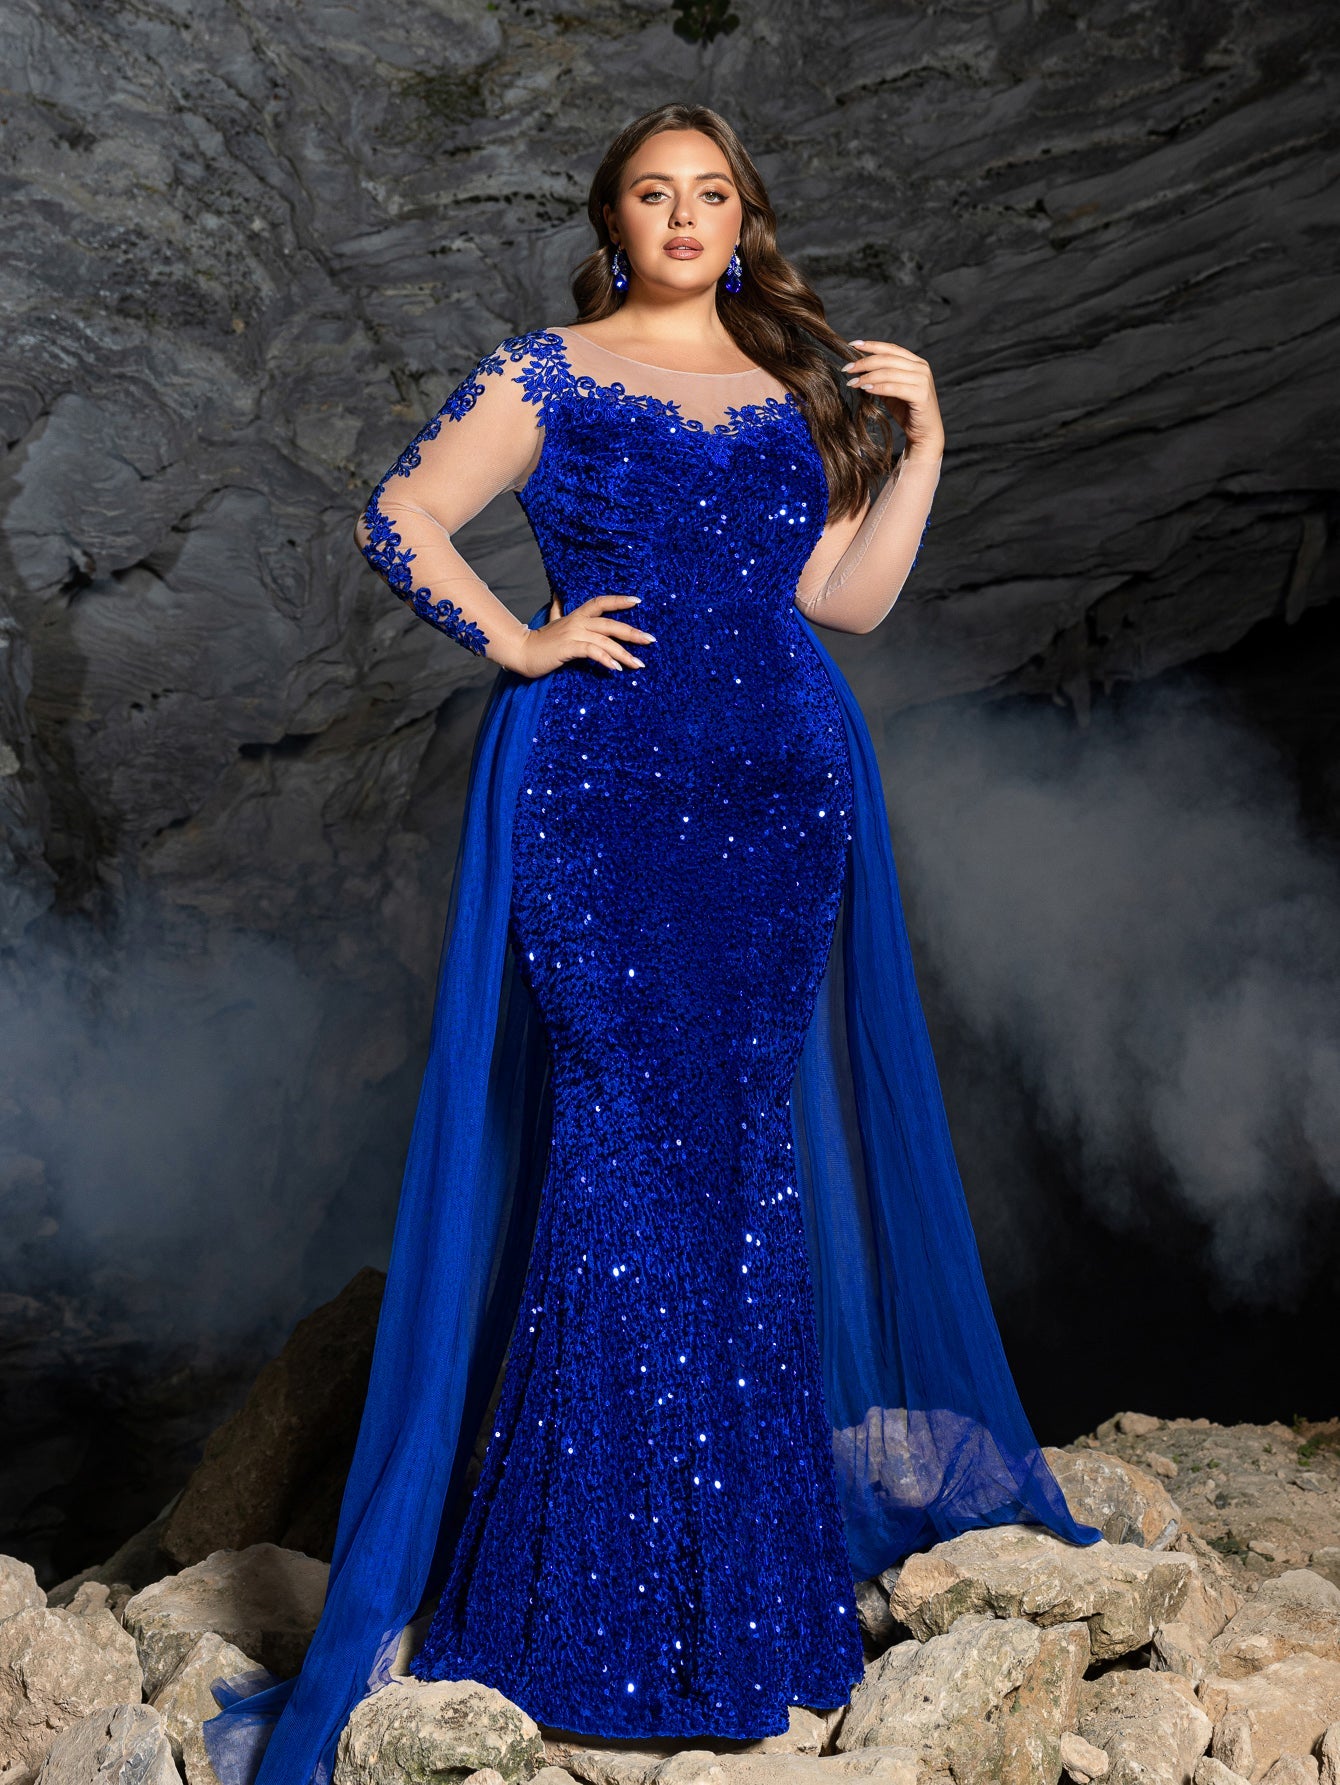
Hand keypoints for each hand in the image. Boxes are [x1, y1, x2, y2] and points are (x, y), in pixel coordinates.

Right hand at [513, 593, 655, 679]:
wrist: (521, 652)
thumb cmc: (539, 640)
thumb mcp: (551, 621)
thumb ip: (557, 609)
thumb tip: (556, 594)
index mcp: (576, 615)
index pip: (601, 602)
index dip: (619, 600)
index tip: (638, 601)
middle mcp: (578, 622)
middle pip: (611, 624)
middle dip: (632, 633)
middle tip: (651, 640)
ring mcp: (573, 634)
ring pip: (605, 641)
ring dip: (624, 653)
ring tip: (639, 664)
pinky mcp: (569, 648)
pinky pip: (593, 652)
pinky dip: (606, 660)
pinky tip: (616, 669)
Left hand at [841, 336, 944, 458]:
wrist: (924, 434)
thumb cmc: (907, 411)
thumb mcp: (891, 391)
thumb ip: (880, 378)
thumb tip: (858, 369)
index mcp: (916, 362)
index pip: (891, 348)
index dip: (871, 345)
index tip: (852, 345)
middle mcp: (921, 368)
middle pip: (888, 359)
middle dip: (865, 362)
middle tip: (847, 369)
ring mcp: (923, 380)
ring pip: (889, 372)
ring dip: (868, 376)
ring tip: (852, 383)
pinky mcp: (921, 395)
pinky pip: (894, 388)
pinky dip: (878, 387)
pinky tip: (865, 389)